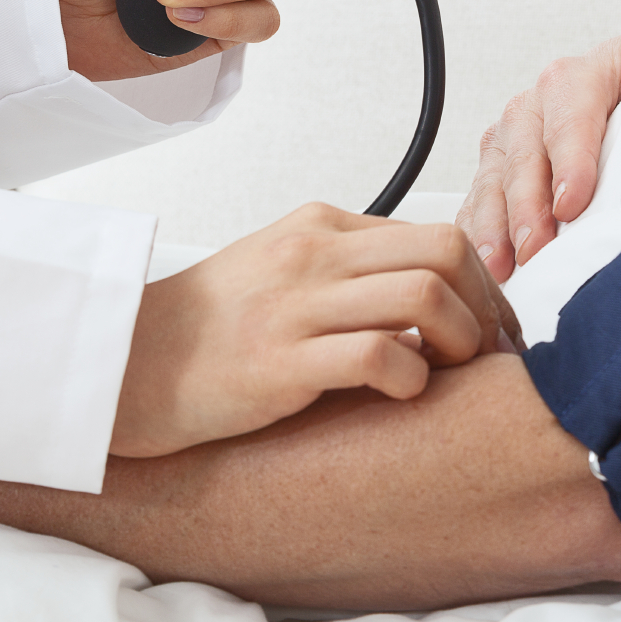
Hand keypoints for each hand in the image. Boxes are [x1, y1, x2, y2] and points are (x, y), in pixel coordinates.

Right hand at [110, 203, 521, 457]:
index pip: (435, 233)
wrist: (127, 363)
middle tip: (490, 356)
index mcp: (318, 227)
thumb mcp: (279, 269)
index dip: (482, 285)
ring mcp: (296, 305)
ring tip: (452, 374)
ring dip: (462, 341)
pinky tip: (402, 395)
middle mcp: (312, 254)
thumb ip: (346, 269)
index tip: (493, 330)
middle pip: (446, 252)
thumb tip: (425, 294)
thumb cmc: (207, 329)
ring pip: (425, 297)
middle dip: (487, 308)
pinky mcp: (280, 362)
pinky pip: (380, 356)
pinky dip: (412, 378)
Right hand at [459, 7, 620, 280]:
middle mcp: (533, 106)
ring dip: (493, 225)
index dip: (570, 160)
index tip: (573, 203)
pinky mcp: (494, 172)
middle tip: (536, 248)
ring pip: (492, 180)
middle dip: (526, 206)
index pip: (569, 114)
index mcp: (577, 76)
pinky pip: (476, 202)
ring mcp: (508, 140)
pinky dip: (477, 235)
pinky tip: (483, 267)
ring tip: (501, 266)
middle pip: (523, 155)